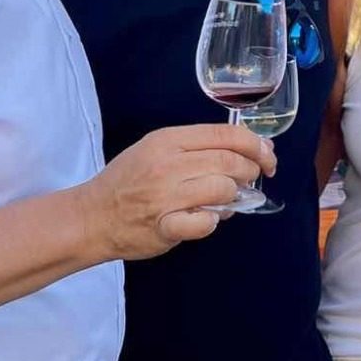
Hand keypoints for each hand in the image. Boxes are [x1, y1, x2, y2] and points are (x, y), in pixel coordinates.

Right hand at [81, 125, 273, 260]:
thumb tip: (252, 148)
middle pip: (230, 161)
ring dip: (235, 197)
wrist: (92, 216)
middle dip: (251, 171)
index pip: (225, 134)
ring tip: (228, 200)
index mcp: (168, 140)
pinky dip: (213, 222)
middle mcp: (168, 165)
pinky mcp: (164, 226)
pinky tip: (206, 219)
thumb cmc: (128, 181)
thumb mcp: (158, 148)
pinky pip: (205, 223)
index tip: (268, 156)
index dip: (256, 145)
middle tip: (253, 179)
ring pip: (223, 190)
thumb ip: (199, 146)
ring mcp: (165, 197)